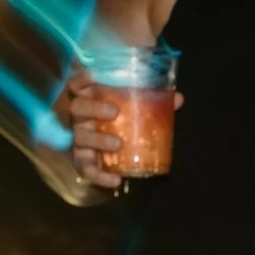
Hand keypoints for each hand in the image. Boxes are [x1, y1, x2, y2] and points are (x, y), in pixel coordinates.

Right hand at [55, 67, 181, 192]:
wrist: (110, 156)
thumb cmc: (120, 123)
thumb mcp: (133, 111)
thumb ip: (151, 103)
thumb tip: (178, 98)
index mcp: (88, 100)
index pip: (77, 84)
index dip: (81, 79)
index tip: (94, 75)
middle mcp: (79, 118)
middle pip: (77, 108)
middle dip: (93, 109)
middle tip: (114, 112)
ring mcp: (78, 140)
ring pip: (80, 138)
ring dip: (97, 140)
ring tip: (118, 143)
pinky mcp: (82, 162)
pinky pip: (86, 170)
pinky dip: (99, 176)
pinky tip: (116, 180)